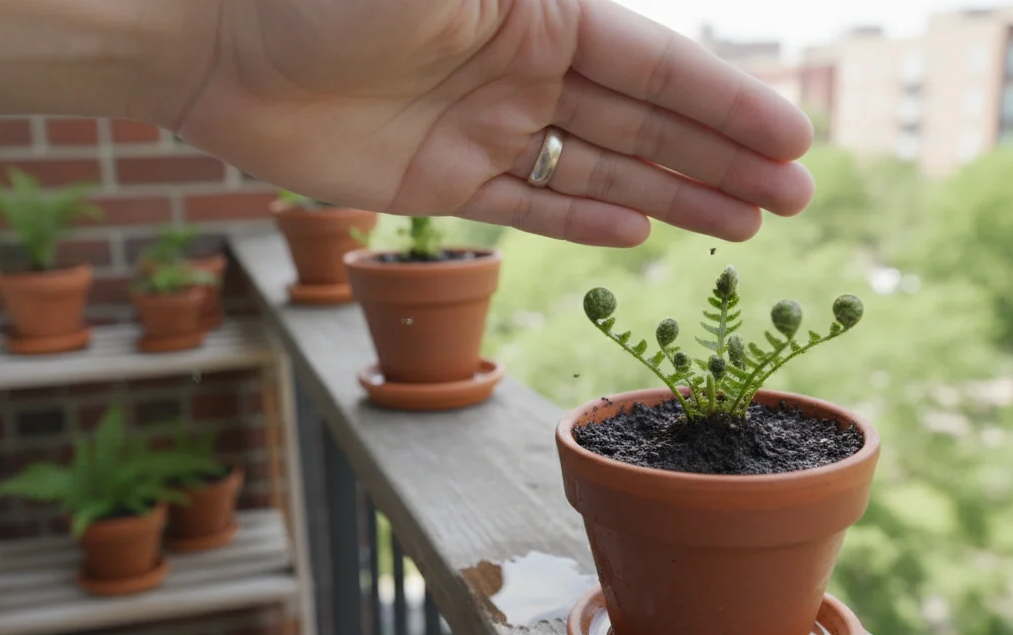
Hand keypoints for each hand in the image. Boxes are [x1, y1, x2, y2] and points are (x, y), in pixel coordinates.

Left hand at [172, 0, 815, 246]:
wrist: (217, 43)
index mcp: (538, 9)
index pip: (654, 64)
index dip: (725, 103)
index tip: (791, 138)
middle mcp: (521, 68)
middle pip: (643, 121)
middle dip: (720, 156)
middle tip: (795, 196)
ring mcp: (483, 127)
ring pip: (600, 169)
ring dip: (674, 194)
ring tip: (747, 226)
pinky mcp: (438, 181)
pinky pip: (529, 205)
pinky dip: (585, 221)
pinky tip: (641, 234)